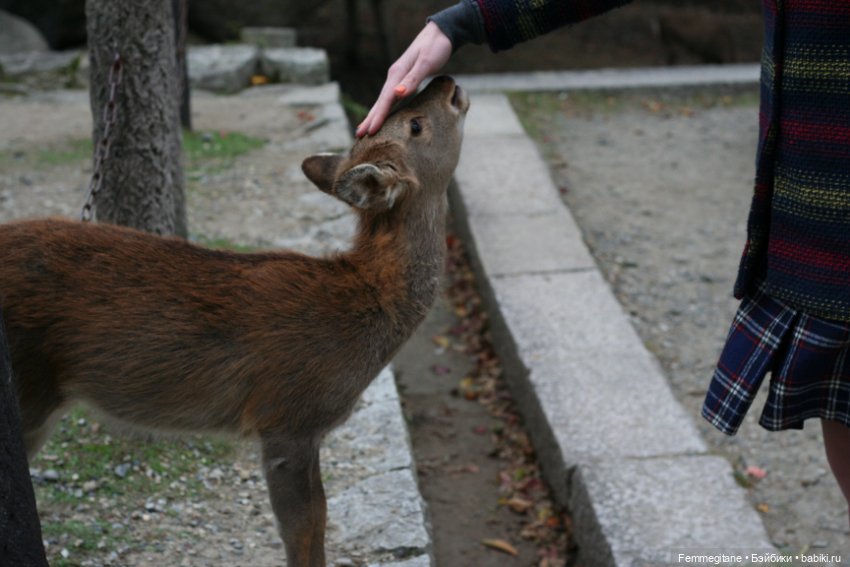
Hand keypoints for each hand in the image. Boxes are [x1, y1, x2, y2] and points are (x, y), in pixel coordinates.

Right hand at [356, 22, 452, 136]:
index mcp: (397, 74)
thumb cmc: (436, 47)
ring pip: (383, 100)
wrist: (440, 33)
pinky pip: (391, 98)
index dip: (378, 117)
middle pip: (379, 102)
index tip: (370, 132)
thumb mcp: (426, 62)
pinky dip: (384, 108)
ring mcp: (398, 78)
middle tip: (358, 135)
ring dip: (374, 115)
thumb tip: (397, 94)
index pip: (385, 100)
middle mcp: (394, 77)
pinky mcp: (404, 80)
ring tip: (366, 129)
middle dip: (369, 118)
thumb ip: (412, 79)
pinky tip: (383, 115)